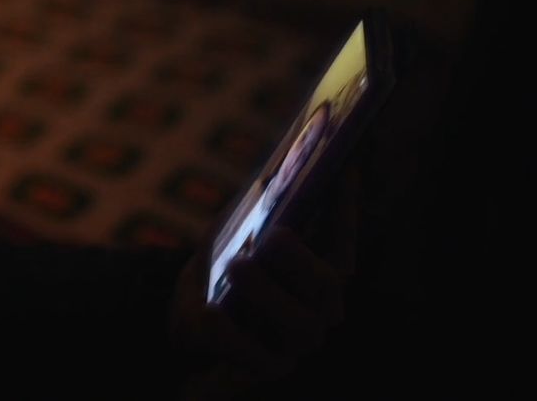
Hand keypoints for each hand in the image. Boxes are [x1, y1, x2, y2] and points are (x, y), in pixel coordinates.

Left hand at [168, 167, 359, 396]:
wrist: (191, 323)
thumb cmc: (219, 271)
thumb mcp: (231, 234)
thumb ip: (254, 210)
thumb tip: (271, 175)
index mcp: (320, 269)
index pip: (342, 236)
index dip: (345, 204)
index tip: (343, 166)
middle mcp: (321, 307)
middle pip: (325, 283)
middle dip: (299, 257)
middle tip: (272, 236)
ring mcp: (299, 341)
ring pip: (299, 322)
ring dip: (267, 292)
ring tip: (238, 264)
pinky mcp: (270, 369)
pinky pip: (257, 358)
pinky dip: (231, 334)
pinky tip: (208, 311)